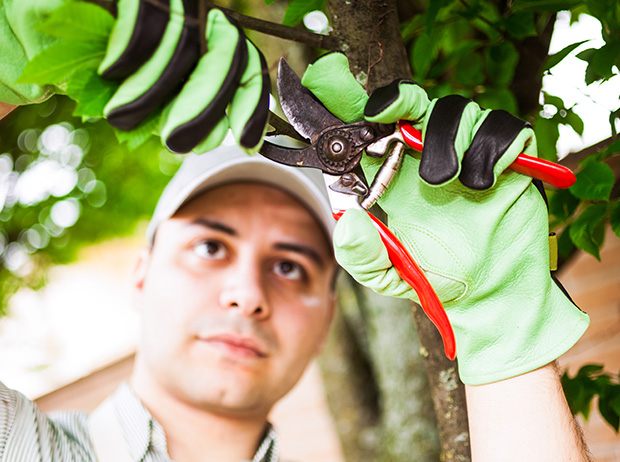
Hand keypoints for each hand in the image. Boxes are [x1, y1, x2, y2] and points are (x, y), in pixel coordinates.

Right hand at [1, 0, 268, 152]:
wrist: (43, 25)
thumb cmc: (96, 67)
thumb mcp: (142, 96)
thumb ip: (180, 110)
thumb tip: (221, 137)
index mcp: (206, 43)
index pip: (248, 69)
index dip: (251, 107)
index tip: (246, 145)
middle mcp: (197, 14)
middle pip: (228, 58)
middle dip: (205, 109)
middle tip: (177, 141)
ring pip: (184, 45)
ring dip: (152, 92)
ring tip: (121, 116)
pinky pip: (147, 19)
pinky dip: (131, 54)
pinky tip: (111, 72)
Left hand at [302, 52, 588, 384]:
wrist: (490, 297)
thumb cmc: (438, 280)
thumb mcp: (388, 275)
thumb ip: (362, 256)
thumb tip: (348, 221)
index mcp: (399, 178)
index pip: (381, 125)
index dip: (370, 104)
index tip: (365, 105)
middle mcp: (432, 158)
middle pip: (419, 103)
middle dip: (409, 109)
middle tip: (408, 142)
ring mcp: (472, 157)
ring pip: (460, 110)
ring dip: (451, 139)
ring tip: (450, 182)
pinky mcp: (511, 164)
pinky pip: (507, 129)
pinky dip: (495, 147)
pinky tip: (484, 182)